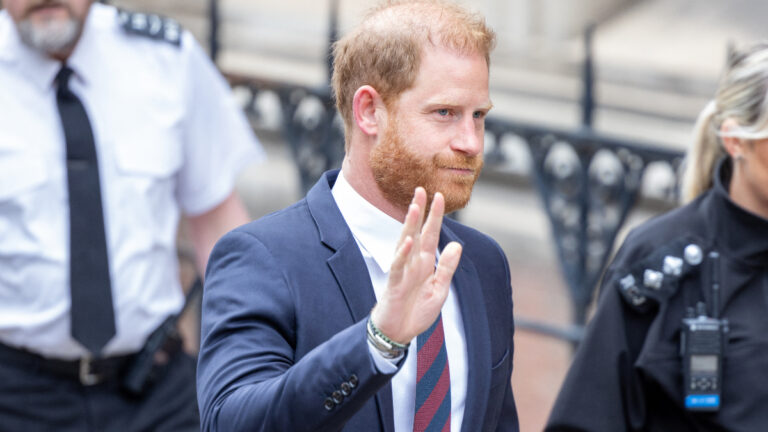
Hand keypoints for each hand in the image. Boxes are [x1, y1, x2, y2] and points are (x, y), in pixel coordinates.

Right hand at [370, 187, 462, 344]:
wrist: (399, 333)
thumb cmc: (417, 311)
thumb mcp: (440, 290)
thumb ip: (447, 268)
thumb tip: (457, 244)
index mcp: (425, 263)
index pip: (431, 234)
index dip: (435, 216)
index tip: (439, 196)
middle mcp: (413, 262)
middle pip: (416, 232)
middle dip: (420, 211)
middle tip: (421, 189)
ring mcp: (402, 271)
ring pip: (405, 243)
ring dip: (411, 225)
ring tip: (415, 207)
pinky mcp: (394, 284)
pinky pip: (398, 266)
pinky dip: (402, 254)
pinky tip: (407, 242)